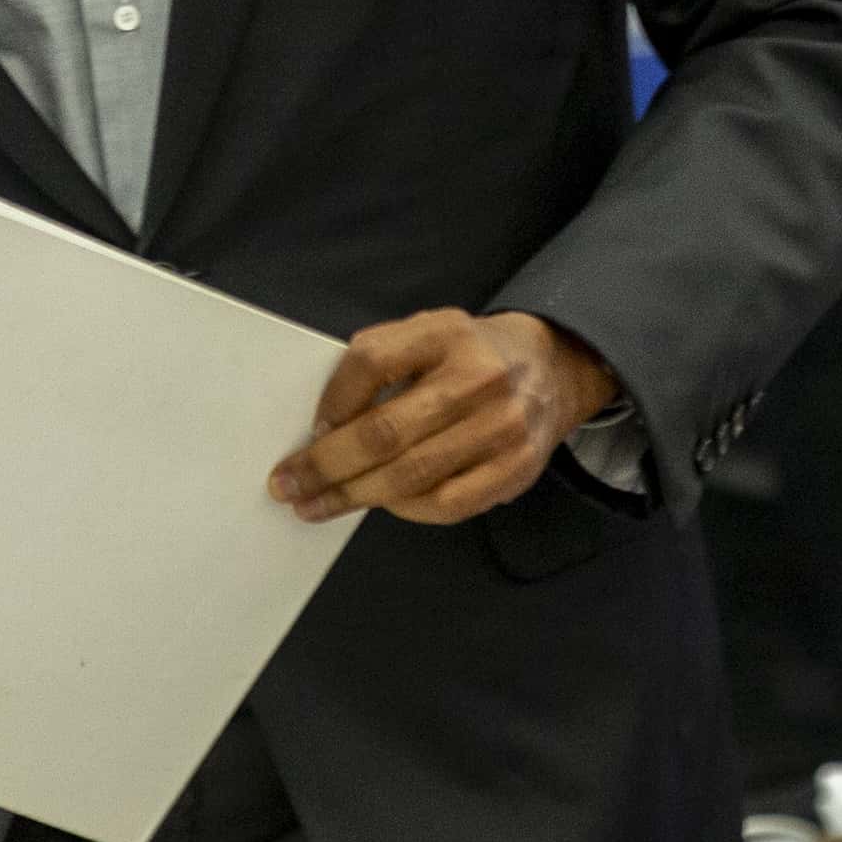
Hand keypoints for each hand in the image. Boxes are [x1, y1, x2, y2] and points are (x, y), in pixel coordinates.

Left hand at [268, 309, 621, 525]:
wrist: (554, 370)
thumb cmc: (469, 355)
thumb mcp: (428, 332)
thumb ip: (381, 361)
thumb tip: (325, 425)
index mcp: (447, 332)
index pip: (373, 361)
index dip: (333, 398)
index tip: (310, 428)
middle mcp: (480, 377)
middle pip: (386, 431)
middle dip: (326, 465)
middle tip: (287, 486)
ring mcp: (503, 427)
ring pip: (412, 475)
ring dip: (354, 495)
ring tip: (318, 505)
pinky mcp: (517, 469)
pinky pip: (448, 504)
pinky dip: (405, 509)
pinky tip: (381, 504)